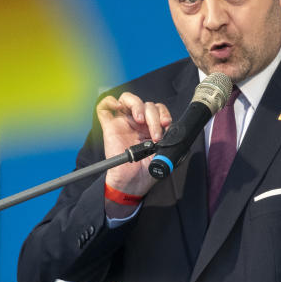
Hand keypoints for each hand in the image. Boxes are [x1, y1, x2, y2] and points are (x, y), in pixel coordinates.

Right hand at [96, 92, 171, 212]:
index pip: (157, 109)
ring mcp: (123, 122)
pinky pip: (104, 107)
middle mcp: (138, 123)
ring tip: (139, 119)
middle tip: (155, 134)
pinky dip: (110, 101)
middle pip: (146, 104)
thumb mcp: (165, 154)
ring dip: (137, 105)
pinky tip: (118, 108)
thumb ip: (171, 141)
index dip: (163, 113)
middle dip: (153, 117)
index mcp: (151, 127)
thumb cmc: (148, 171)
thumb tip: (176, 130)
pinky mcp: (109, 126)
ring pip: (128, 99)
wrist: (133, 182)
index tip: (166, 124)